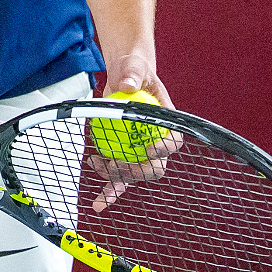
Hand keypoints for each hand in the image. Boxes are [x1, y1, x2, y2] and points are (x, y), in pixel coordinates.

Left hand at [87, 54, 172, 211]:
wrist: (125, 77)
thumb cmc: (136, 72)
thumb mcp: (135, 67)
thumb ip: (132, 74)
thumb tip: (127, 85)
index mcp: (167, 123)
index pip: (173, 142)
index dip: (164, 149)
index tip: (149, 149)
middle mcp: (156, 142)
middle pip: (155, 167)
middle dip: (138, 171)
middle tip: (119, 163)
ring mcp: (140, 153)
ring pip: (133, 176)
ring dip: (117, 178)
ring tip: (98, 163)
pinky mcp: (124, 157)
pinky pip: (118, 178)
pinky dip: (109, 191)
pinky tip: (98, 204)